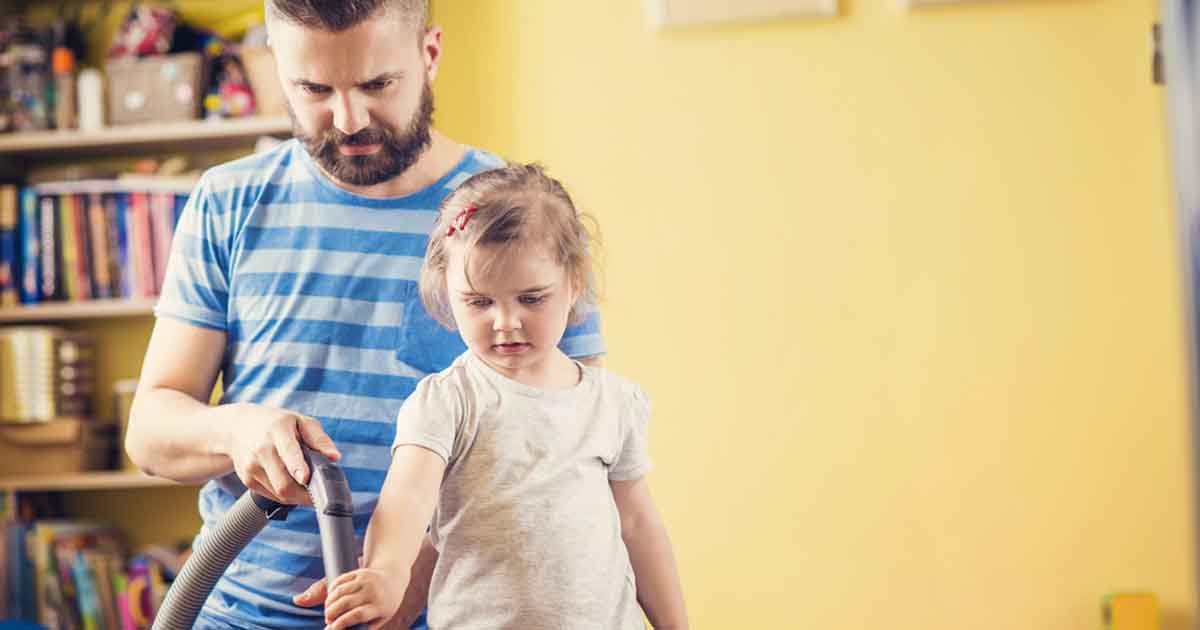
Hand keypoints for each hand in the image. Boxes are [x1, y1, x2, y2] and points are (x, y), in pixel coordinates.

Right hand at [222, 403, 339, 504]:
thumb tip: (335, 457)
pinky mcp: (247, 480)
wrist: (238, 427)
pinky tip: (290, 482)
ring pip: (279, 494)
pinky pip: (272, 496)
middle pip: (283, 482)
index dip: (297, 466)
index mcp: (278, 430)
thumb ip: (319, 439)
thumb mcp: (301, 421)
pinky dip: (285, 494)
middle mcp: (261, 449)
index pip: (287, 451)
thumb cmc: (277, 424)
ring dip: (298, 495)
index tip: (305, 478)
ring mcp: (251, 467)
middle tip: (321, 492)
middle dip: (306, 493)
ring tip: (307, 485)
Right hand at [315, 567, 407, 629]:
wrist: (394, 578)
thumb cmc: (384, 604)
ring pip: (340, 591)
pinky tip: (331, 598)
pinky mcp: (359, 572)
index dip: (342, 622)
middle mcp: (373, 591)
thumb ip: (363, 627)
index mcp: (380, 606)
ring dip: (329, 602)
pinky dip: (331, 590)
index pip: (358, 615)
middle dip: (331, 613)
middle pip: (345, 603)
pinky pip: (340, 581)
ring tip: (328, 610)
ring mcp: (366, 580)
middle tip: (328, 619)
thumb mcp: (379, 618)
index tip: (332, 628)